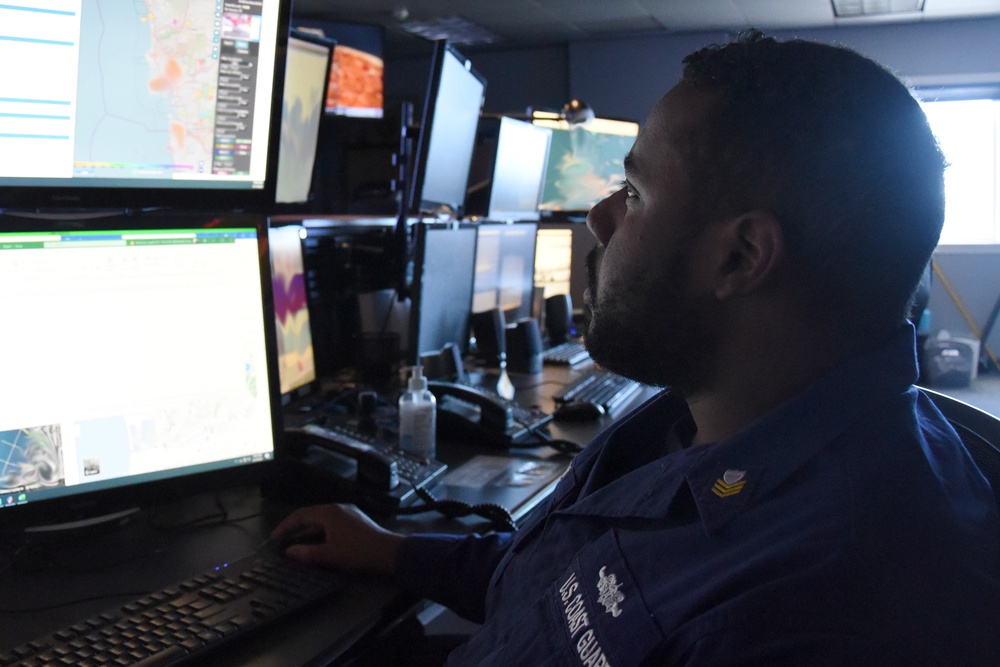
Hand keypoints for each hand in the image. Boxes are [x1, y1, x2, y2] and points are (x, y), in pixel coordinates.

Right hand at [269, 503, 404, 574]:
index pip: (300, 515)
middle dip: (295, 527)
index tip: (274, 538)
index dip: (285, 526)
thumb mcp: (330, 555)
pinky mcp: (356, 521)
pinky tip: (318, 542)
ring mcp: (348, 513)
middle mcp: (338, 508)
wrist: (389, 552)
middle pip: (310, 514)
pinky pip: (331, 523)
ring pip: (321, 519)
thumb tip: (289, 551)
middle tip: (282, 540)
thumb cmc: (358, 552)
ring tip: (296, 542)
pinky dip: (320, 531)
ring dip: (307, 530)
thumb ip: (307, 553)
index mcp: (329, 512)